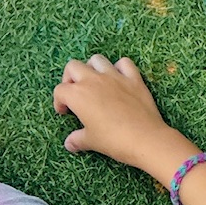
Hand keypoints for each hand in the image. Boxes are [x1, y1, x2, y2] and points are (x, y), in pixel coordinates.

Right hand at [53, 56, 184, 177]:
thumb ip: (77, 139)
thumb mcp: (92, 142)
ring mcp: (114, 77)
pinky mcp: (134, 79)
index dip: (59, 101)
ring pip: (97, 60)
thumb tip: (69, 144)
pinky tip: (119, 78)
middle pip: (73, 67)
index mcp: (78, 94)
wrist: (146, 140)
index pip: (60, 91)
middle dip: (70, 78)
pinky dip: (120, 68)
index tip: (64, 112)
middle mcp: (93, 80)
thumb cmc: (114, 141)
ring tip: (95, 81)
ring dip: (92, 68)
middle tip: (76, 93)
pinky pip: (125, 63)